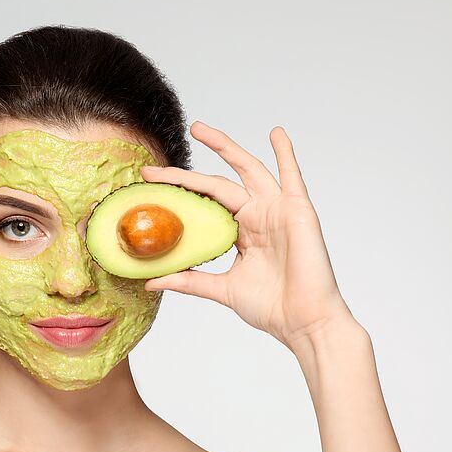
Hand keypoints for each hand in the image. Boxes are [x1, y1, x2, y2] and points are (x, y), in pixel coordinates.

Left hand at [140, 121, 354, 351]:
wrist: (303, 321)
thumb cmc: (271, 307)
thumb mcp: (221, 289)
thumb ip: (189, 281)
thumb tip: (150, 282)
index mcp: (241, 232)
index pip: (205, 205)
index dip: (178, 195)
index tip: (148, 187)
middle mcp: (257, 216)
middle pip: (218, 183)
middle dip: (185, 173)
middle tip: (153, 167)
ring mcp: (277, 210)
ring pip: (247, 170)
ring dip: (225, 148)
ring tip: (199, 130)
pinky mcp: (297, 210)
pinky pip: (291, 176)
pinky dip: (285, 154)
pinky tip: (276, 133)